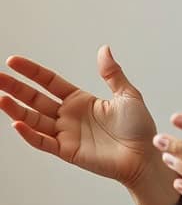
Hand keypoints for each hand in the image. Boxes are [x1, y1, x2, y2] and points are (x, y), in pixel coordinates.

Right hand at [0, 47, 158, 188]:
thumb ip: (112, 74)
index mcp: (80, 100)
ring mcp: (66, 133)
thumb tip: (103, 49)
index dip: (31, 72)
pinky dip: (29, 134)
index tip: (13, 61)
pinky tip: (16, 123)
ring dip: (15, 110)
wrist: (145, 156)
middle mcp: (68, 116)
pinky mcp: (68, 151)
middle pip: (34, 99)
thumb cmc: (139, 128)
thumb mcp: (127, 95)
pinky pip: (44, 142)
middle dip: (15, 88)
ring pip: (34, 119)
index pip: (49, 82)